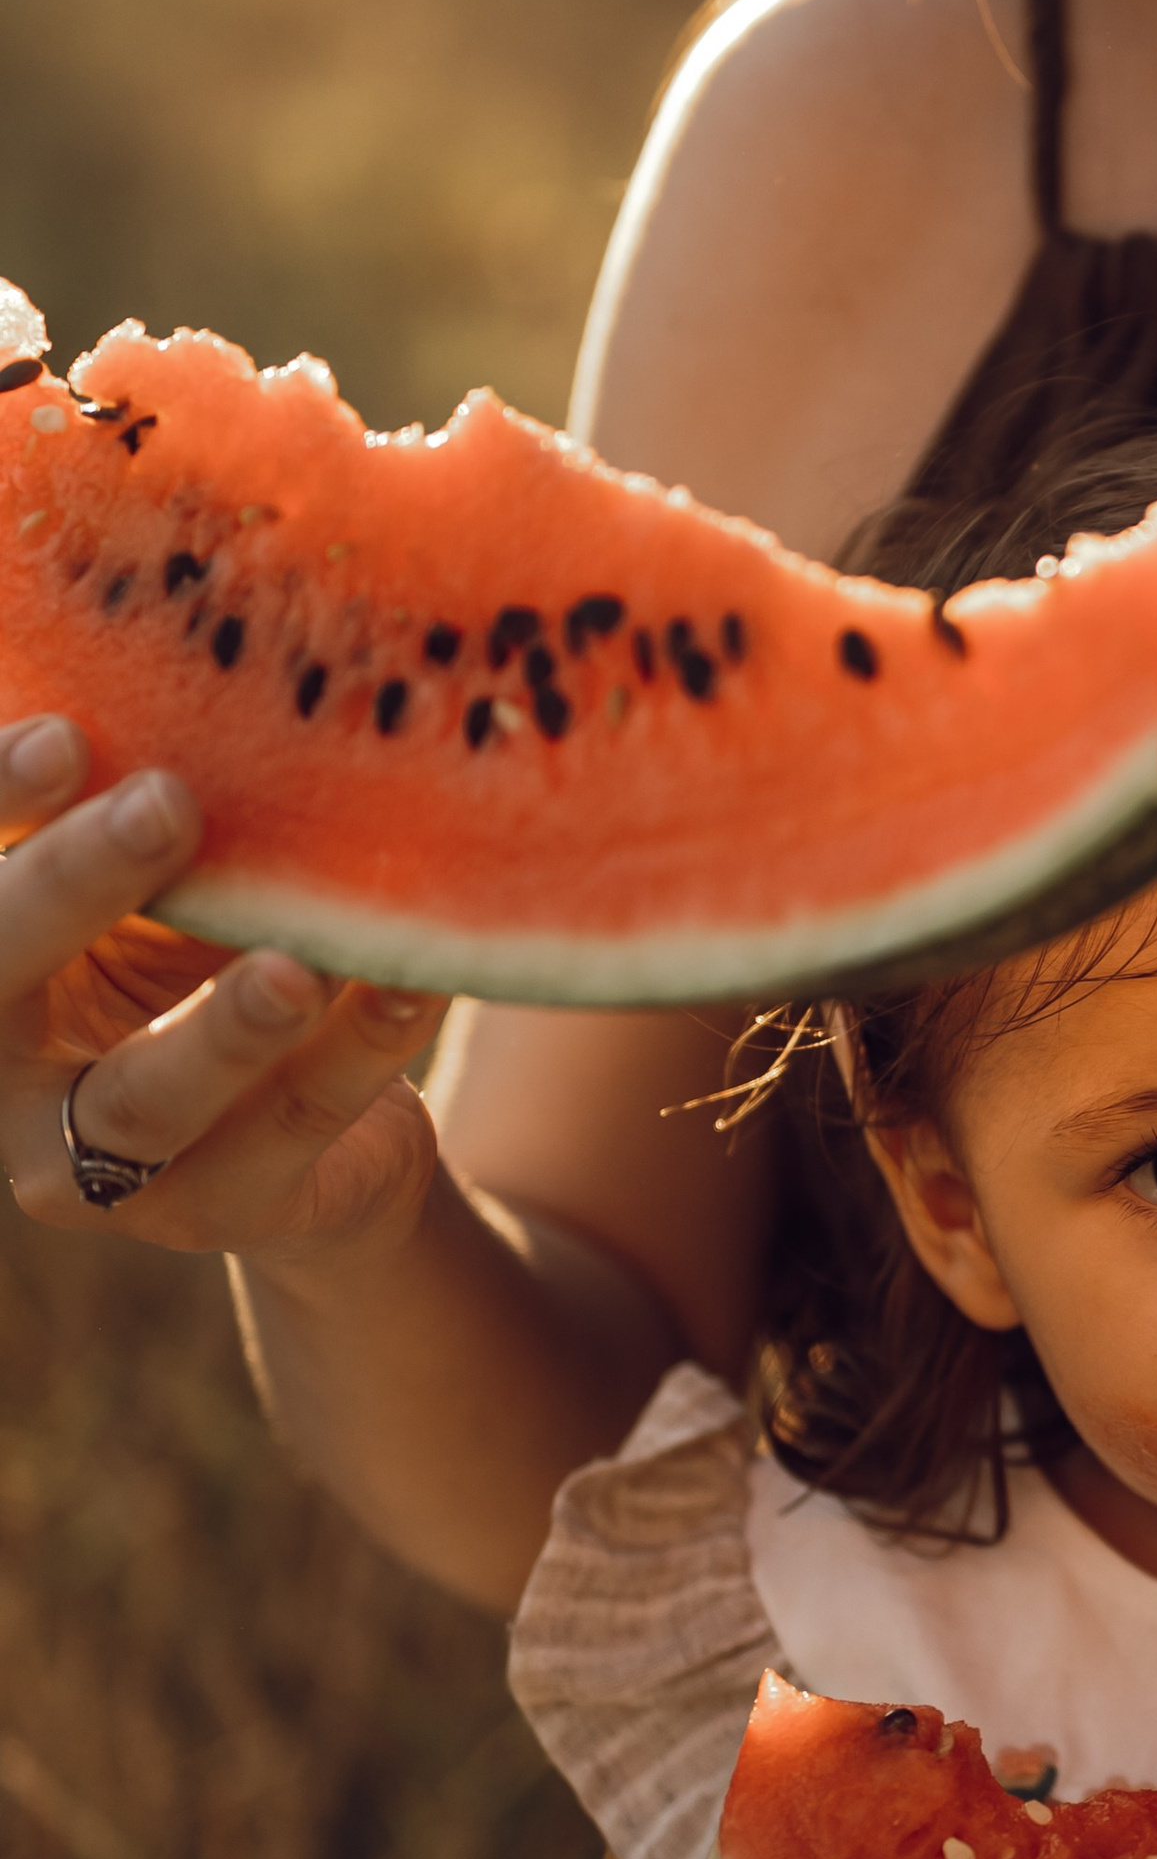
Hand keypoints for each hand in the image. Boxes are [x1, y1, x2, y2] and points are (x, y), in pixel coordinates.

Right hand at [1, 715, 447, 1266]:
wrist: (317, 1153)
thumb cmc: (205, 977)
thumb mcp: (164, 896)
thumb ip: (150, 823)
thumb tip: (199, 646)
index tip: (68, 733)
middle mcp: (5, 1081)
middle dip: (76, 887)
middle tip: (167, 802)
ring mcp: (106, 1170)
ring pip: (145, 1099)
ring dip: (221, 1027)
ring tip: (292, 966)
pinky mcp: (223, 1212)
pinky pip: (294, 1125)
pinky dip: (360, 1049)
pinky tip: (413, 980)